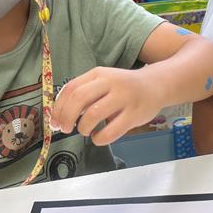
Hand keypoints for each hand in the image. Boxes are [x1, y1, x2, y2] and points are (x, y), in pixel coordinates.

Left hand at [51, 66, 165, 145]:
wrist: (157, 85)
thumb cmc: (125, 87)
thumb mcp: (104, 82)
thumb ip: (84, 94)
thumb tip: (60, 116)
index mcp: (99, 74)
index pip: (71, 88)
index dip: (59, 107)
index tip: (55, 121)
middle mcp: (111, 83)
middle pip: (79, 98)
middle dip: (67, 117)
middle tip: (66, 129)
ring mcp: (124, 98)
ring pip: (93, 114)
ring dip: (83, 127)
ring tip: (86, 131)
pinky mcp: (134, 114)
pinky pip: (111, 130)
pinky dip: (100, 138)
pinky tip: (99, 137)